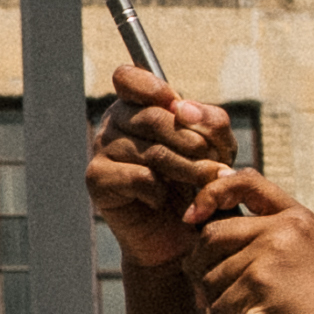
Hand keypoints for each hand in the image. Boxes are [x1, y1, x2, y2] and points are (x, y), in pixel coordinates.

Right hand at [89, 63, 239, 273]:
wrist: (179, 236)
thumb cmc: (197, 184)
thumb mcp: (217, 147)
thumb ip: (209, 122)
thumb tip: (182, 108)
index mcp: (137, 105)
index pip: (128, 78)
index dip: (152, 88)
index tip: (178, 107)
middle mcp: (113, 122)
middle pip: (155, 118)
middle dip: (195, 144)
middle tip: (216, 167)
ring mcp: (101, 149)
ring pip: (152, 151)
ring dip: (188, 171)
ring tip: (205, 184)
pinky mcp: (97, 180)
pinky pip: (139, 177)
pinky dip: (160, 192)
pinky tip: (162, 201)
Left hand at [187, 164, 313, 313]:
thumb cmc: (312, 312)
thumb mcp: (295, 259)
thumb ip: (259, 236)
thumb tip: (195, 219)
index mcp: (296, 219)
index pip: (246, 181)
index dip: (211, 192)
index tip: (193, 216)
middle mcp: (285, 229)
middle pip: (211, 234)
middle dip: (201, 268)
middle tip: (216, 297)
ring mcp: (272, 254)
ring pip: (209, 275)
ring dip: (218, 305)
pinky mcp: (258, 284)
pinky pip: (218, 305)